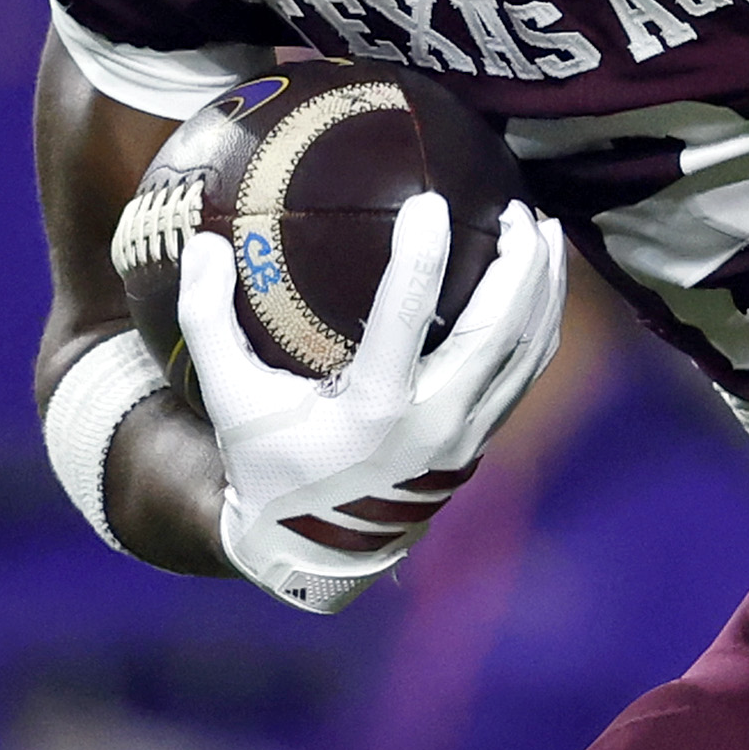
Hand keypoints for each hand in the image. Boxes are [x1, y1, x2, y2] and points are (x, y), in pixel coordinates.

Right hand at [171, 187, 570, 610]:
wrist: (312, 547)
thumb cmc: (268, 463)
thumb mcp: (228, 397)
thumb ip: (208, 319)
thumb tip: (204, 245)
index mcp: (373, 409)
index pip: (405, 316)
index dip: (423, 255)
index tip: (430, 202)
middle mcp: (433, 423)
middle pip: (499, 331)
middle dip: (519, 265)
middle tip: (516, 209)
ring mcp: (465, 436)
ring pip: (527, 352)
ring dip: (544, 288)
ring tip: (544, 233)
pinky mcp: (479, 442)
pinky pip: (525, 374)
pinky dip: (540, 325)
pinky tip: (539, 287)